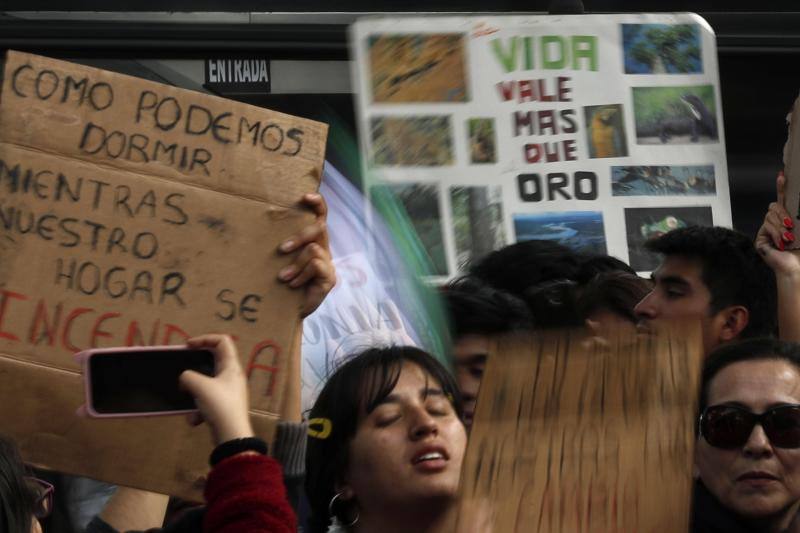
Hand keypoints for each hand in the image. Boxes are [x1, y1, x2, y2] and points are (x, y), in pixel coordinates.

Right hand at [179, 334, 253, 444]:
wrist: (231, 435)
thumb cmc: (219, 405)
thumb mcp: (200, 386)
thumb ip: (188, 376)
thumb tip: (185, 379)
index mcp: (231, 366)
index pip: (222, 341)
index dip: (205, 338)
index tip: (188, 346)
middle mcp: (232, 376)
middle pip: (213, 362)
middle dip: (195, 369)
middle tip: (183, 372)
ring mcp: (229, 392)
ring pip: (206, 385)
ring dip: (194, 394)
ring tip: (189, 404)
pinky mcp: (224, 406)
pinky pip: (206, 402)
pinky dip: (198, 410)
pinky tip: (195, 420)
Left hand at [277, 192, 335, 316]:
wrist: (288, 312)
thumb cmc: (280, 283)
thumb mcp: (278, 260)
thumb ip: (278, 246)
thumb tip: (250, 226)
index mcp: (312, 240)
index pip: (320, 216)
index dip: (317, 203)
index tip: (304, 196)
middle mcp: (323, 249)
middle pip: (319, 228)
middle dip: (299, 237)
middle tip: (281, 249)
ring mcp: (328, 263)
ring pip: (314, 249)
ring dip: (296, 264)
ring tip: (283, 277)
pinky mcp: (330, 278)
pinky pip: (316, 265)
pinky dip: (302, 274)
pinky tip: (293, 285)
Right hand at [755, 171, 799, 276]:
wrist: (795, 268)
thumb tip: (797, 215)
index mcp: (787, 220)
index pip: (783, 201)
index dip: (781, 188)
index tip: (782, 175)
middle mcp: (776, 224)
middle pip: (773, 207)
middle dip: (782, 214)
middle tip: (791, 225)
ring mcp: (766, 231)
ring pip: (770, 217)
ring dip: (781, 227)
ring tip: (789, 239)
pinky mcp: (760, 239)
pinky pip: (766, 227)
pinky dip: (776, 234)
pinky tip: (782, 243)